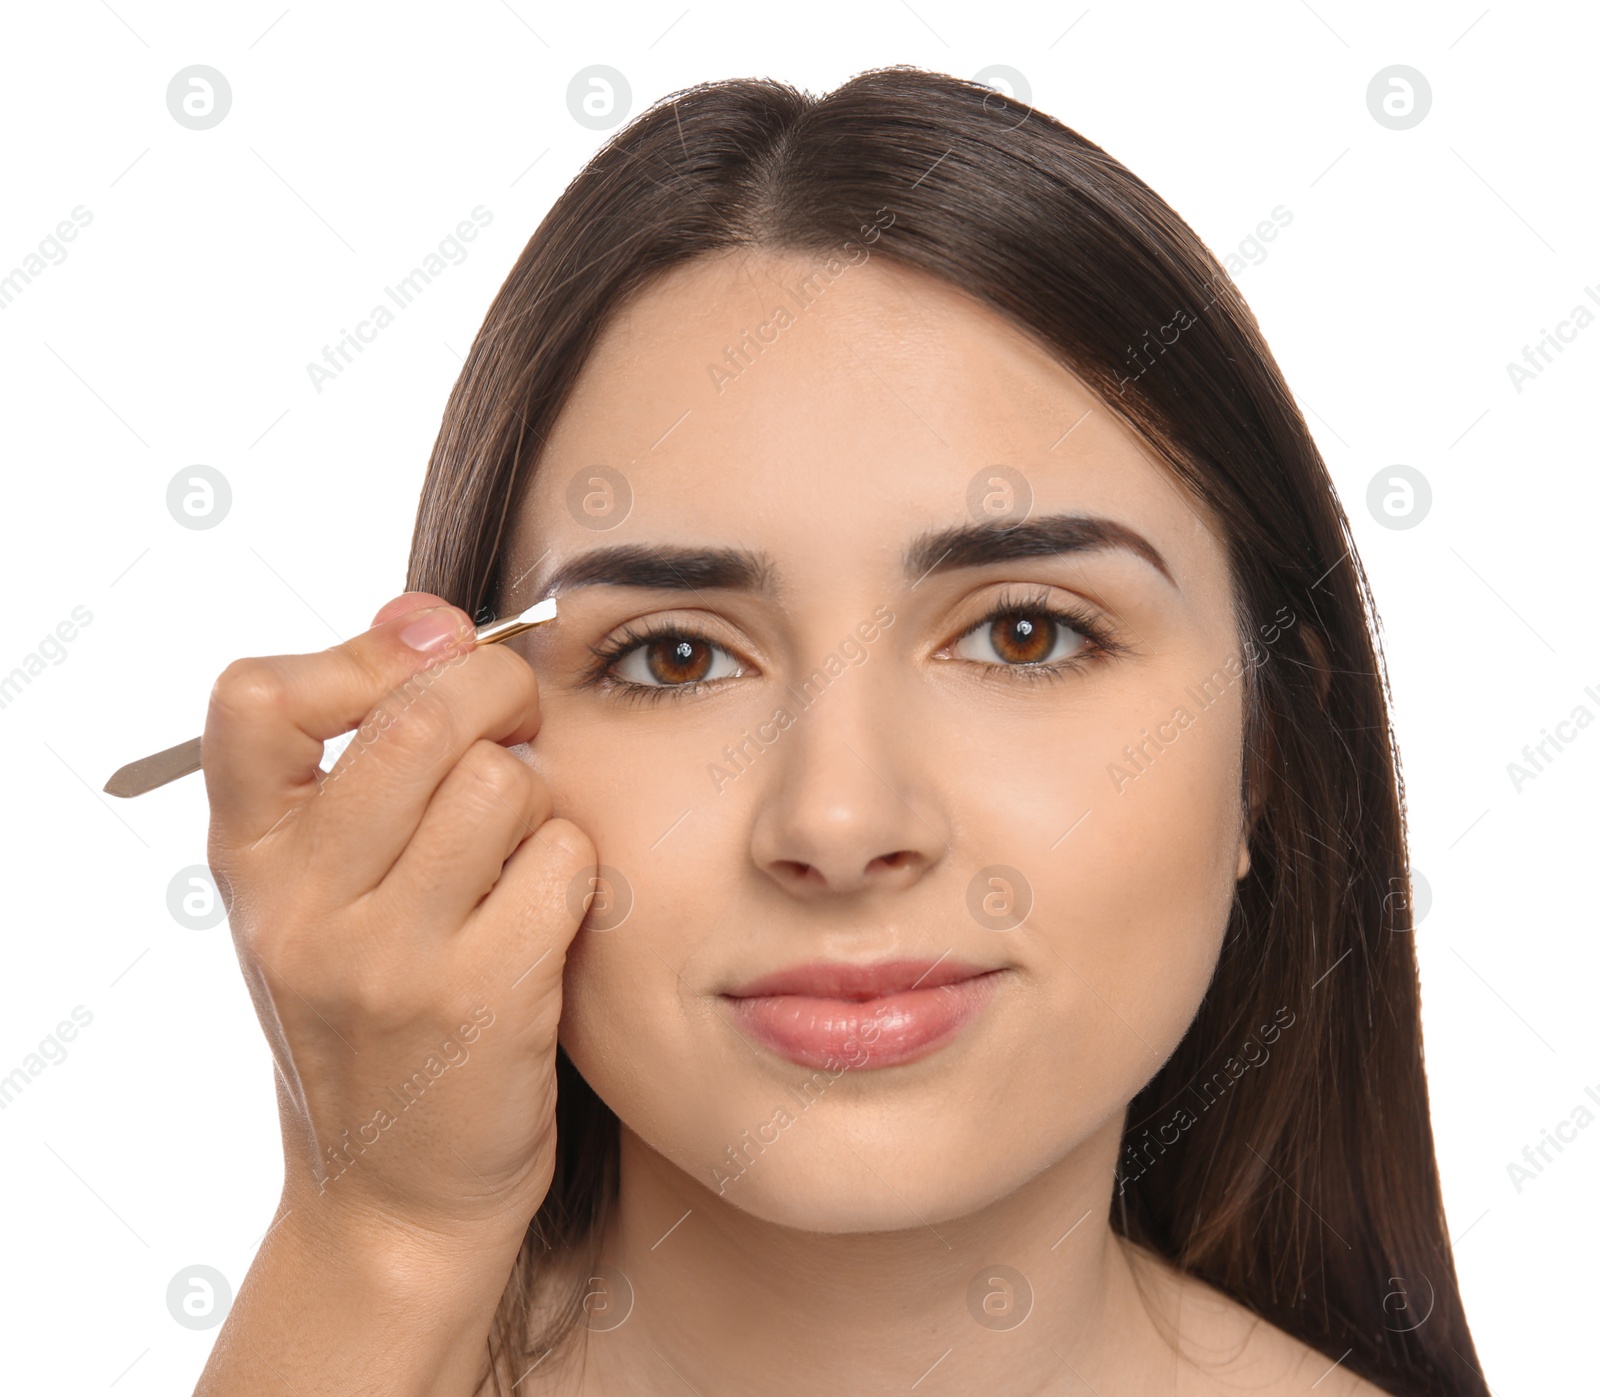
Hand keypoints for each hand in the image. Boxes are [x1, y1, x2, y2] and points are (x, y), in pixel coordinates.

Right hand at [202, 590, 595, 1247]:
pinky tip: (552, 916)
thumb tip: (428, 612)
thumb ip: (361, 752)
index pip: (255, 696)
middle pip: (422, 717)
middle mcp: (301, 906)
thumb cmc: (376, 1016)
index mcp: (250, 862)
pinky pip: (564, 859)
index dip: (361, 657)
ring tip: (520, 852)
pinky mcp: (479, 1002)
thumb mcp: (325, 894)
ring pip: (508, 783)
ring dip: (540, 801)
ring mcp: (387, 959)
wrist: (394, 1195)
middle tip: (518, 721)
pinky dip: (577, 872)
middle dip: (497, 693)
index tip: (426, 667)